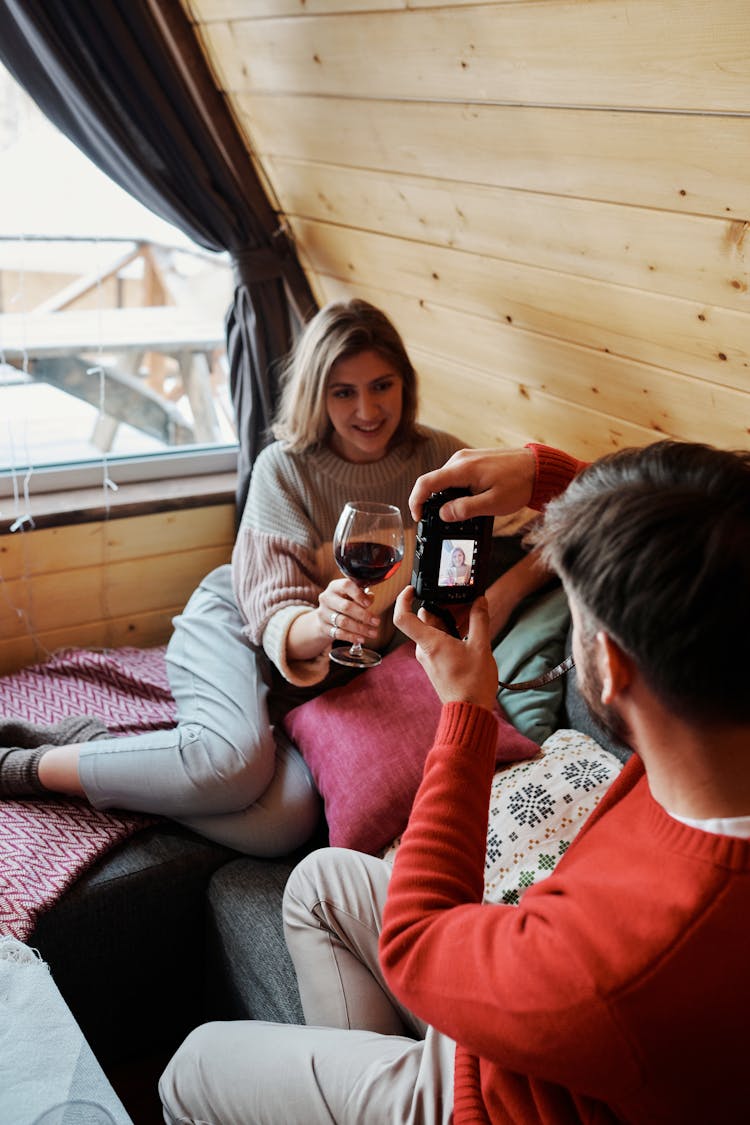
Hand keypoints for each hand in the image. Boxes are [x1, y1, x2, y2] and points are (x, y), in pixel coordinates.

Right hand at [317, 577, 379, 646]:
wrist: (325, 616)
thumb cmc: (344, 602)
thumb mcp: (352, 595)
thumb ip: (362, 595)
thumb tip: (370, 599)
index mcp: (335, 587)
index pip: (346, 586)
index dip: (358, 595)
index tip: (369, 603)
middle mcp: (327, 598)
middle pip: (345, 607)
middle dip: (364, 615)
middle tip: (376, 622)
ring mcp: (323, 613)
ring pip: (343, 622)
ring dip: (360, 628)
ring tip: (373, 633)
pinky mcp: (323, 627)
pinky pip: (339, 633)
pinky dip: (351, 637)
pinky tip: (361, 638)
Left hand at [394, 587, 498, 711]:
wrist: (470, 710)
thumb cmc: (472, 683)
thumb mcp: (481, 647)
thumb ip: (479, 620)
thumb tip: (480, 601)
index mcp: (430, 642)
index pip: (403, 617)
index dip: (403, 599)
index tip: (412, 588)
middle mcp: (424, 649)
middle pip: (424, 618)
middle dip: (441, 606)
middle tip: (462, 600)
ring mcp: (429, 657)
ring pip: (433, 629)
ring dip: (449, 619)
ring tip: (471, 614)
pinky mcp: (436, 663)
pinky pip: (438, 641)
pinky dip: (450, 631)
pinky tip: (468, 630)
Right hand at [409, 447, 535, 521]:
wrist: (538, 468)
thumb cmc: (519, 483)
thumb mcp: (493, 503)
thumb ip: (465, 509)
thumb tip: (443, 515)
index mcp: (462, 469)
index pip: (426, 483)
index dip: (416, 502)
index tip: (419, 517)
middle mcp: (460, 459)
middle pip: (433, 482)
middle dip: (432, 503)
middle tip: (443, 521)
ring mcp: (465, 458)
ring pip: (444, 480)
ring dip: (446, 497)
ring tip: (462, 512)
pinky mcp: (472, 460)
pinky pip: (454, 476)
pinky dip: (454, 490)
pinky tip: (469, 500)